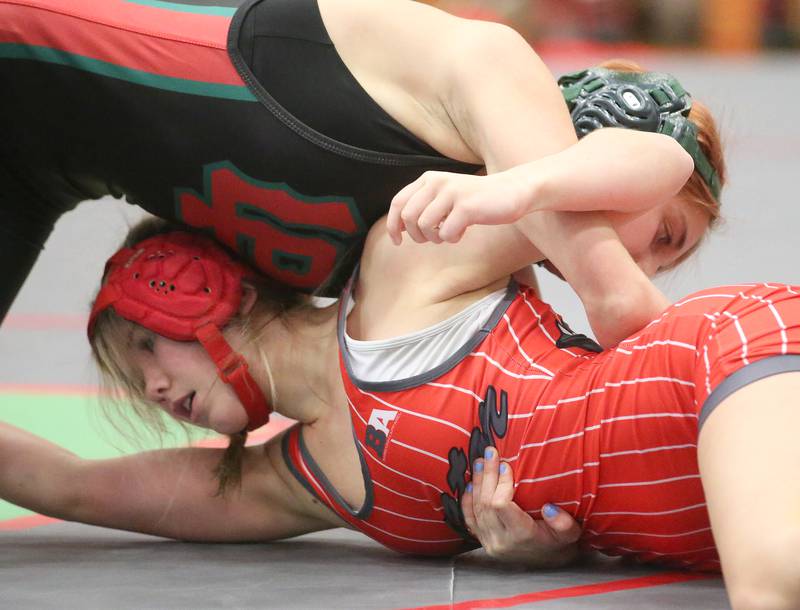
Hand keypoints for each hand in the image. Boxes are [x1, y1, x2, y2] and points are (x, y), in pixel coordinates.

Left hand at [387, 169, 531, 244]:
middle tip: (433, 238)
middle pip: (408, 217)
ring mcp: (451, 193)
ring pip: (425, 226)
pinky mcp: (466, 206)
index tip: (398, 241)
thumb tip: (400, 227)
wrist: (512, 191)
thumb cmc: (476, 200)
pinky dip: (452, 238)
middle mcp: (436, 182)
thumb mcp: (445, 197)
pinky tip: (463, 232)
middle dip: (417, 235)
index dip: (393, 225)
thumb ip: (424, 206)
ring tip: (449, 233)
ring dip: (435, 238)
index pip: (397, 203)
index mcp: (428, 179)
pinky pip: (446, 233)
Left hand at [463, 447, 581, 567]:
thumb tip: (549, 508)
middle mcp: (501, 540)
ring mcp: (489, 541)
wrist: (547, 562)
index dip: (500, 484)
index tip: (506, 465)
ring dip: (477, 482)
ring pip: (476, 508)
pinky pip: (469, 519)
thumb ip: (563, 523)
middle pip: (486, 503)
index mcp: (521, 536)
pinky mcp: (482, 540)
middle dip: (487, 475)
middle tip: (490, 453)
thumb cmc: (558, 544)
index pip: (501, 506)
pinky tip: (470, 484)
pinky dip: (467, 500)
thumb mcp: (569, 534)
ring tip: (480, 462)